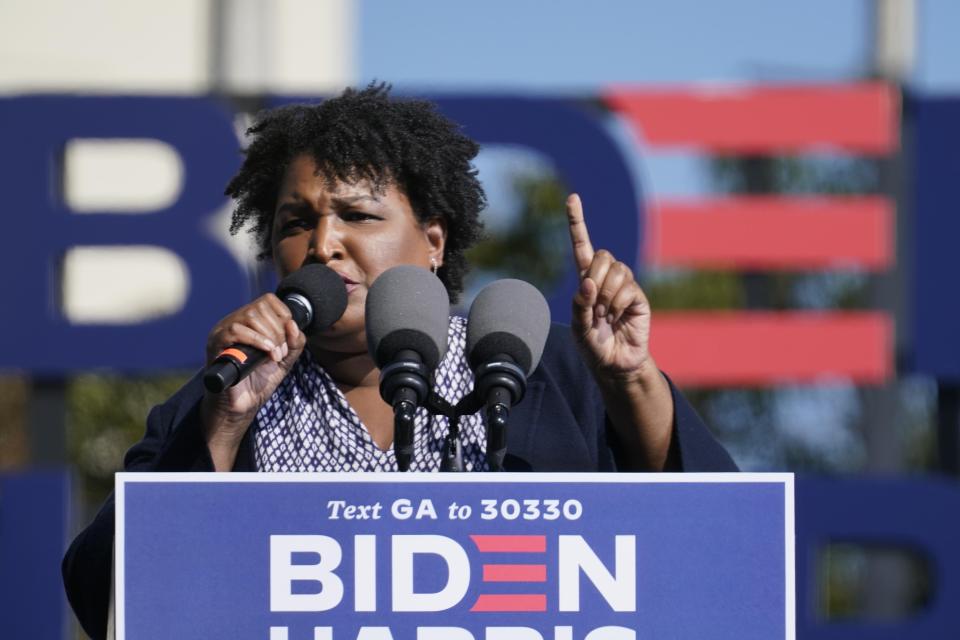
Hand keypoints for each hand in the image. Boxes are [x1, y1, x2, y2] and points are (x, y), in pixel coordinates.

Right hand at [201, 294, 305, 466]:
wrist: (240, 407)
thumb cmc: (258, 383)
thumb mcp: (284, 359)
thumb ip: (294, 342)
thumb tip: (293, 324)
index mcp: (248, 322)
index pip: (268, 301)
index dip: (283, 316)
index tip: (286, 339)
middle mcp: (233, 322)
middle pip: (261, 307)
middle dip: (278, 331)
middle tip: (280, 353)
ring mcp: (222, 331)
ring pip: (250, 316)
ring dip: (270, 337)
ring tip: (274, 357)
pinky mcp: (215, 344)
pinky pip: (235, 330)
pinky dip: (257, 340)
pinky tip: (267, 354)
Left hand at [566, 193, 653, 381]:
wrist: (615, 365)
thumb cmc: (593, 346)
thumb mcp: (578, 328)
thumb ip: (579, 305)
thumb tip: (587, 281)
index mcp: (586, 280)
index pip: (581, 246)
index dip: (577, 222)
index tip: (572, 197)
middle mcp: (606, 277)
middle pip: (602, 255)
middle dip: (595, 279)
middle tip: (594, 308)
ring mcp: (624, 285)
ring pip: (616, 270)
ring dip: (606, 296)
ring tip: (605, 316)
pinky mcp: (638, 296)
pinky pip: (627, 288)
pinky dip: (616, 305)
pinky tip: (617, 319)